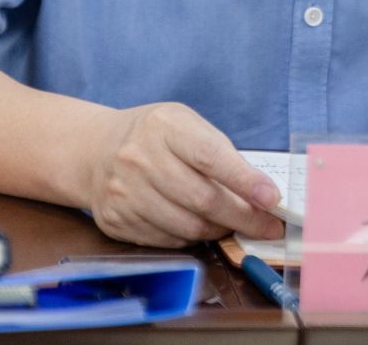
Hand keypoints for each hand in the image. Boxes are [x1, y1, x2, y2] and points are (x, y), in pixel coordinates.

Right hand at [82, 102, 284, 246]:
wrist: (95, 150)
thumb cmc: (155, 136)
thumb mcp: (186, 125)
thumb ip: (220, 153)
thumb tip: (259, 194)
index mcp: (164, 126)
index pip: (210, 156)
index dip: (245, 181)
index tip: (272, 199)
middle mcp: (139, 158)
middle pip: (202, 199)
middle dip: (243, 217)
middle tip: (268, 226)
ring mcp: (124, 192)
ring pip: (187, 226)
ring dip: (218, 230)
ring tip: (230, 223)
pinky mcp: (116, 220)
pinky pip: (167, 241)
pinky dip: (191, 238)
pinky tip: (198, 226)